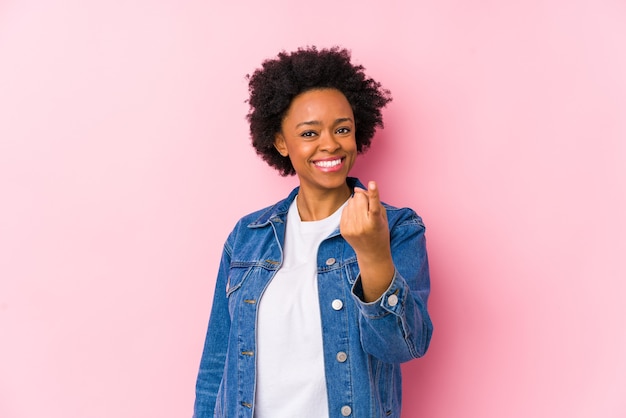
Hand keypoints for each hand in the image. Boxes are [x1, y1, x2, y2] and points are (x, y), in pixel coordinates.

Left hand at [340, 181, 394, 301]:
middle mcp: (363, 226)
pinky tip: (356, 219)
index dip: (373, 193)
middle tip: (367, 206)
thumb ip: (372, 200)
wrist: (371, 253)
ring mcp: (352, 229)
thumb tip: (356, 188)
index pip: (374, 205)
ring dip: (356, 204)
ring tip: (362, 215)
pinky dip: (350, 211)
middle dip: (363, 198)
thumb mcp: (382, 217)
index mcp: (376, 223)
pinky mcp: (343, 230)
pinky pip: (345, 210)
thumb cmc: (379, 231)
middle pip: (359, 198)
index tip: (372, 183)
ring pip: (350, 202)